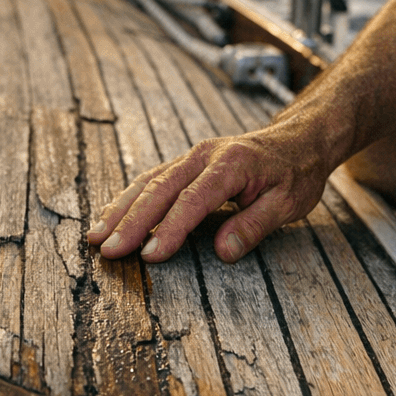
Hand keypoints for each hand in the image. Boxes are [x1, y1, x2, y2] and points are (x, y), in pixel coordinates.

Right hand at [86, 125, 334, 263]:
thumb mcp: (289, 204)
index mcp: (231, 165)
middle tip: (108, 250)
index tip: (149, 256)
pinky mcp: (187, 162)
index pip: (193, 201)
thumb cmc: (296, 173)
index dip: (169, 230)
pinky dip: (129, 198)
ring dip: (121, 210)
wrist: (299, 140)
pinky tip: (112, 216)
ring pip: (148, 182)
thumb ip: (255, 226)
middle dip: (131, 222)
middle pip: (160, 190)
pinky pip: (152, 179)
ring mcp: (192, 156)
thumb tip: (224, 252)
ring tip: (96, 236)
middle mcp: (205, 156)